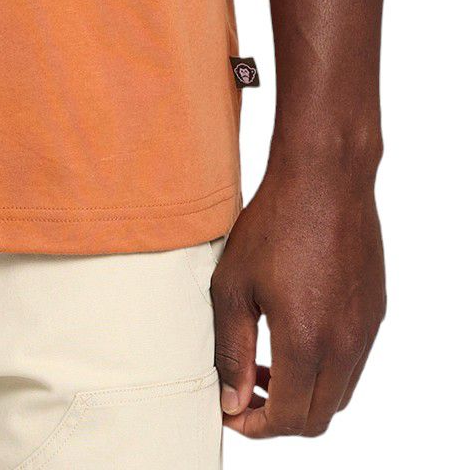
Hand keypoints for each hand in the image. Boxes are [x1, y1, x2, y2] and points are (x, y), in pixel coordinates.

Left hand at [212, 153, 385, 438]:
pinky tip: (295, 334)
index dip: (253, 425)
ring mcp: (365, 330)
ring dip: (303, 394)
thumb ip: (231, 349)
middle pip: (316, 418)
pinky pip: (352, 361)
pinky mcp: (374, 312)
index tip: (229, 410)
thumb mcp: (234, 286)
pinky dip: (324, 368)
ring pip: (338, 393)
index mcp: (306, 342)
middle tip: (244, 391)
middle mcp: (344, 345)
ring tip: (266, 364)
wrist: (325, 178)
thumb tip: (231, 400)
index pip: (286, 419)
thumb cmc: (273, 224)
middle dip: (277, 417)